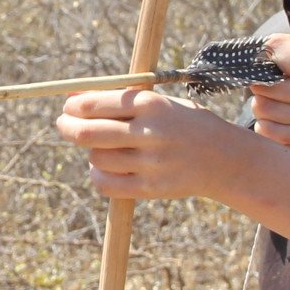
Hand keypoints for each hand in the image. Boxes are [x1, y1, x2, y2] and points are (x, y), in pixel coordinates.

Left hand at [56, 86, 257, 200]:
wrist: (225, 159)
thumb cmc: (184, 124)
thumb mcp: (160, 104)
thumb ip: (119, 102)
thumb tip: (72, 100)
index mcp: (151, 104)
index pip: (95, 104)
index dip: (73, 107)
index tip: (68, 108)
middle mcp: (150, 133)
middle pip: (88, 133)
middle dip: (67, 127)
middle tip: (64, 125)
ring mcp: (151, 163)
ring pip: (96, 158)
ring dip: (90, 152)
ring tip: (99, 148)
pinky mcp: (152, 188)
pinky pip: (107, 184)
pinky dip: (98, 175)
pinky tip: (104, 168)